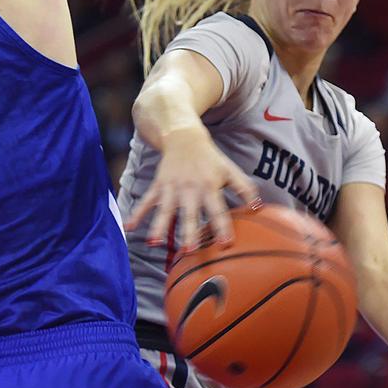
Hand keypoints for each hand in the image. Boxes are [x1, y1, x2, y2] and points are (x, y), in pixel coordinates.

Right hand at [125, 127, 260, 249]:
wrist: (184, 137)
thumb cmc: (210, 159)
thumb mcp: (230, 170)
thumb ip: (245, 189)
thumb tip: (258, 208)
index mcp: (209, 187)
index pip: (217, 210)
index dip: (222, 226)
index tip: (225, 243)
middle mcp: (189, 189)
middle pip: (189, 214)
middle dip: (188, 231)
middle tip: (188, 250)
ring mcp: (171, 188)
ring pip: (165, 210)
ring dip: (160, 227)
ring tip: (155, 243)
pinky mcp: (158, 186)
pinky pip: (146, 201)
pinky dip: (137, 214)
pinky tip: (128, 228)